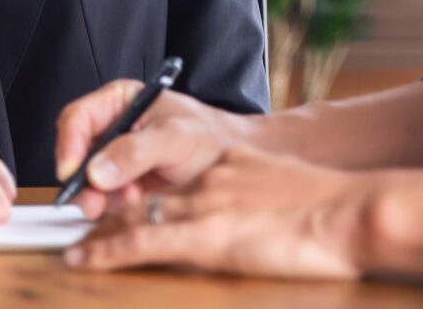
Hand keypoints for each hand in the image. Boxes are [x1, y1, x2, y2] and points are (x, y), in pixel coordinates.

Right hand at [53, 78, 248, 218]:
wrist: (234, 162)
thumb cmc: (210, 136)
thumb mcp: (175, 137)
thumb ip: (137, 151)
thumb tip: (98, 171)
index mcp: (119, 101)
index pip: (77, 118)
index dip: (69, 145)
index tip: (72, 172)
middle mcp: (111, 127)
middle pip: (75, 152)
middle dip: (82, 179)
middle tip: (92, 201)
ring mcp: (115, 157)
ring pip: (86, 179)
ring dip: (99, 195)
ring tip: (129, 197)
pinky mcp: (122, 182)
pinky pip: (102, 196)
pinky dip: (112, 205)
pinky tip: (135, 200)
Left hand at [65, 147, 375, 278]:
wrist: (350, 213)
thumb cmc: (336, 209)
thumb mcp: (291, 189)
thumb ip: (264, 196)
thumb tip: (262, 216)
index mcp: (230, 164)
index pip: (172, 175)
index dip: (140, 185)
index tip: (120, 195)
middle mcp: (209, 179)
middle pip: (145, 190)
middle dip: (109, 204)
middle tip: (81, 216)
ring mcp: (203, 206)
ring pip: (134, 214)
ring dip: (98, 230)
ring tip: (72, 241)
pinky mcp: (203, 237)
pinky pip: (140, 243)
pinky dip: (105, 251)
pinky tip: (83, 258)